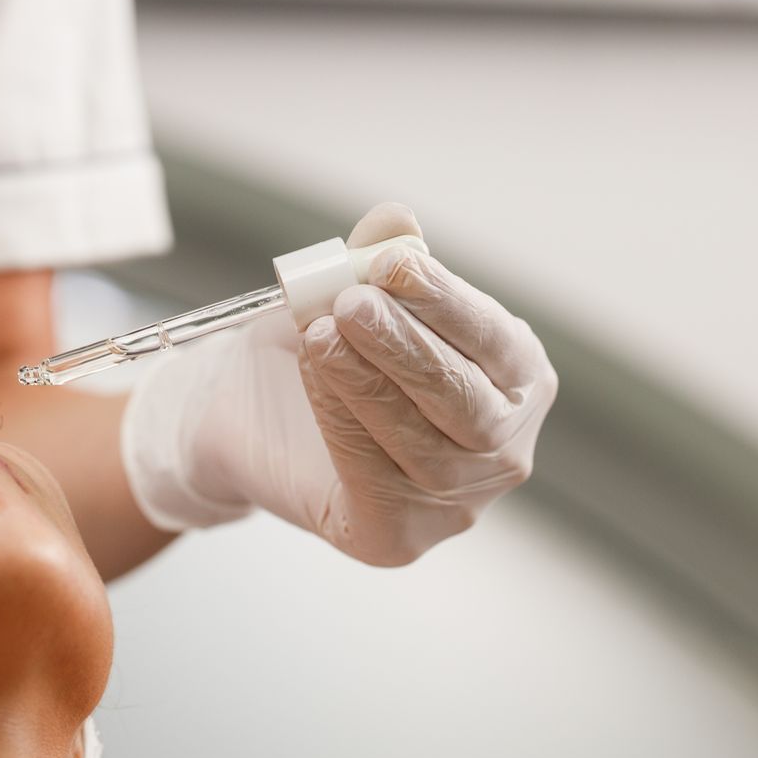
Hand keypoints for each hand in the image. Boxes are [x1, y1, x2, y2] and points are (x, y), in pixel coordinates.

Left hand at [120, 204, 557, 565]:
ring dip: (370, 385)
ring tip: (322, 336)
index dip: (447, 302)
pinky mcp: (396, 537)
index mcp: (514, 377)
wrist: (243, 411)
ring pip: (426, 446)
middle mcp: (502, 446)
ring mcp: (457, 501)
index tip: (396, 265)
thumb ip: (376, 262)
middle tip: (351, 304)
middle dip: (409, 348)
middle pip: (468, 403)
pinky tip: (316, 378)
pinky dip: (346, 424)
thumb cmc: (318, 348)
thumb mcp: (344, 292)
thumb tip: (395, 220)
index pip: (495, 340)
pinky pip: (379, 483)